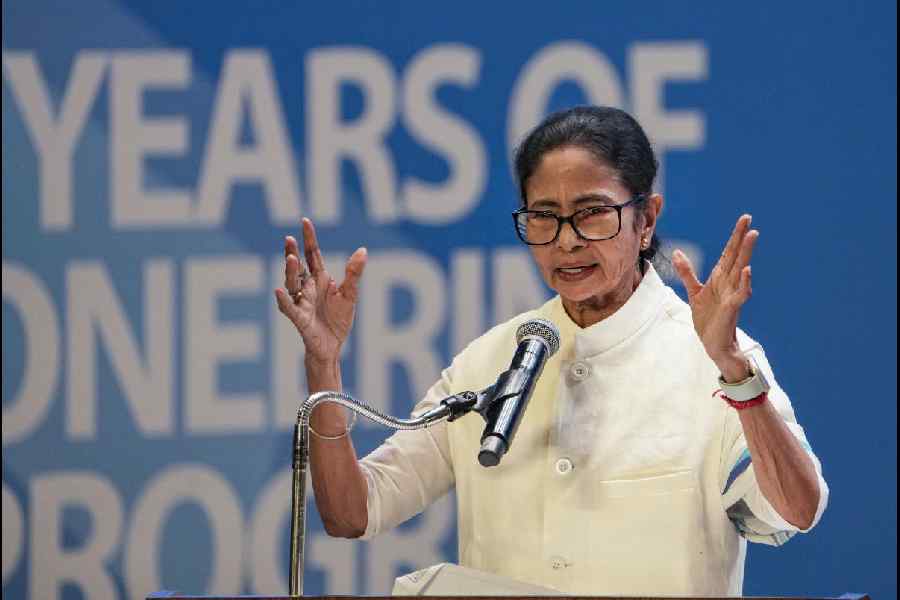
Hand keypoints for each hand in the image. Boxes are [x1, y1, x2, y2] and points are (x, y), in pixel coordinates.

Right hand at [274, 218, 366, 363]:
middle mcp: (308, 287)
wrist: (332, 346)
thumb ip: (354, 273)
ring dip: (290, 271)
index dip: (309, 238)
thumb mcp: (350, 294)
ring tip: (291, 258)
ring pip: (292, 283)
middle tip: (289, 238)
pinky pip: (289, 307)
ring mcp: (301, 301)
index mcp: (321, 279)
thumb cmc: (338, 320)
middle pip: (298, 266)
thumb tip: (362, 250)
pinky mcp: (299, 318)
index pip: (313, 254)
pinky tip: (279, 290)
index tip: (305, 221)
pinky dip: (283, 299)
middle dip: (292, 252)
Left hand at [672, 214, 758, 379]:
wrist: (713, 343)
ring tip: (752, 236)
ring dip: (746, 253)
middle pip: (736, 256)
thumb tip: (677, 252)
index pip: (729, 253)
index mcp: (720, 278)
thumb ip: (687, 272)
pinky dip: (745, 282)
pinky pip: (740, 293)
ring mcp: (732, 294)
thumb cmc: (708, 319)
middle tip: (749, 220)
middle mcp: (729, 283)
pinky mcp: (732, 308)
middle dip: (742, 238)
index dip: (735, 236)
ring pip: (740, 270)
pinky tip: (747, 270)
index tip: (744, 219)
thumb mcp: (694, 292)